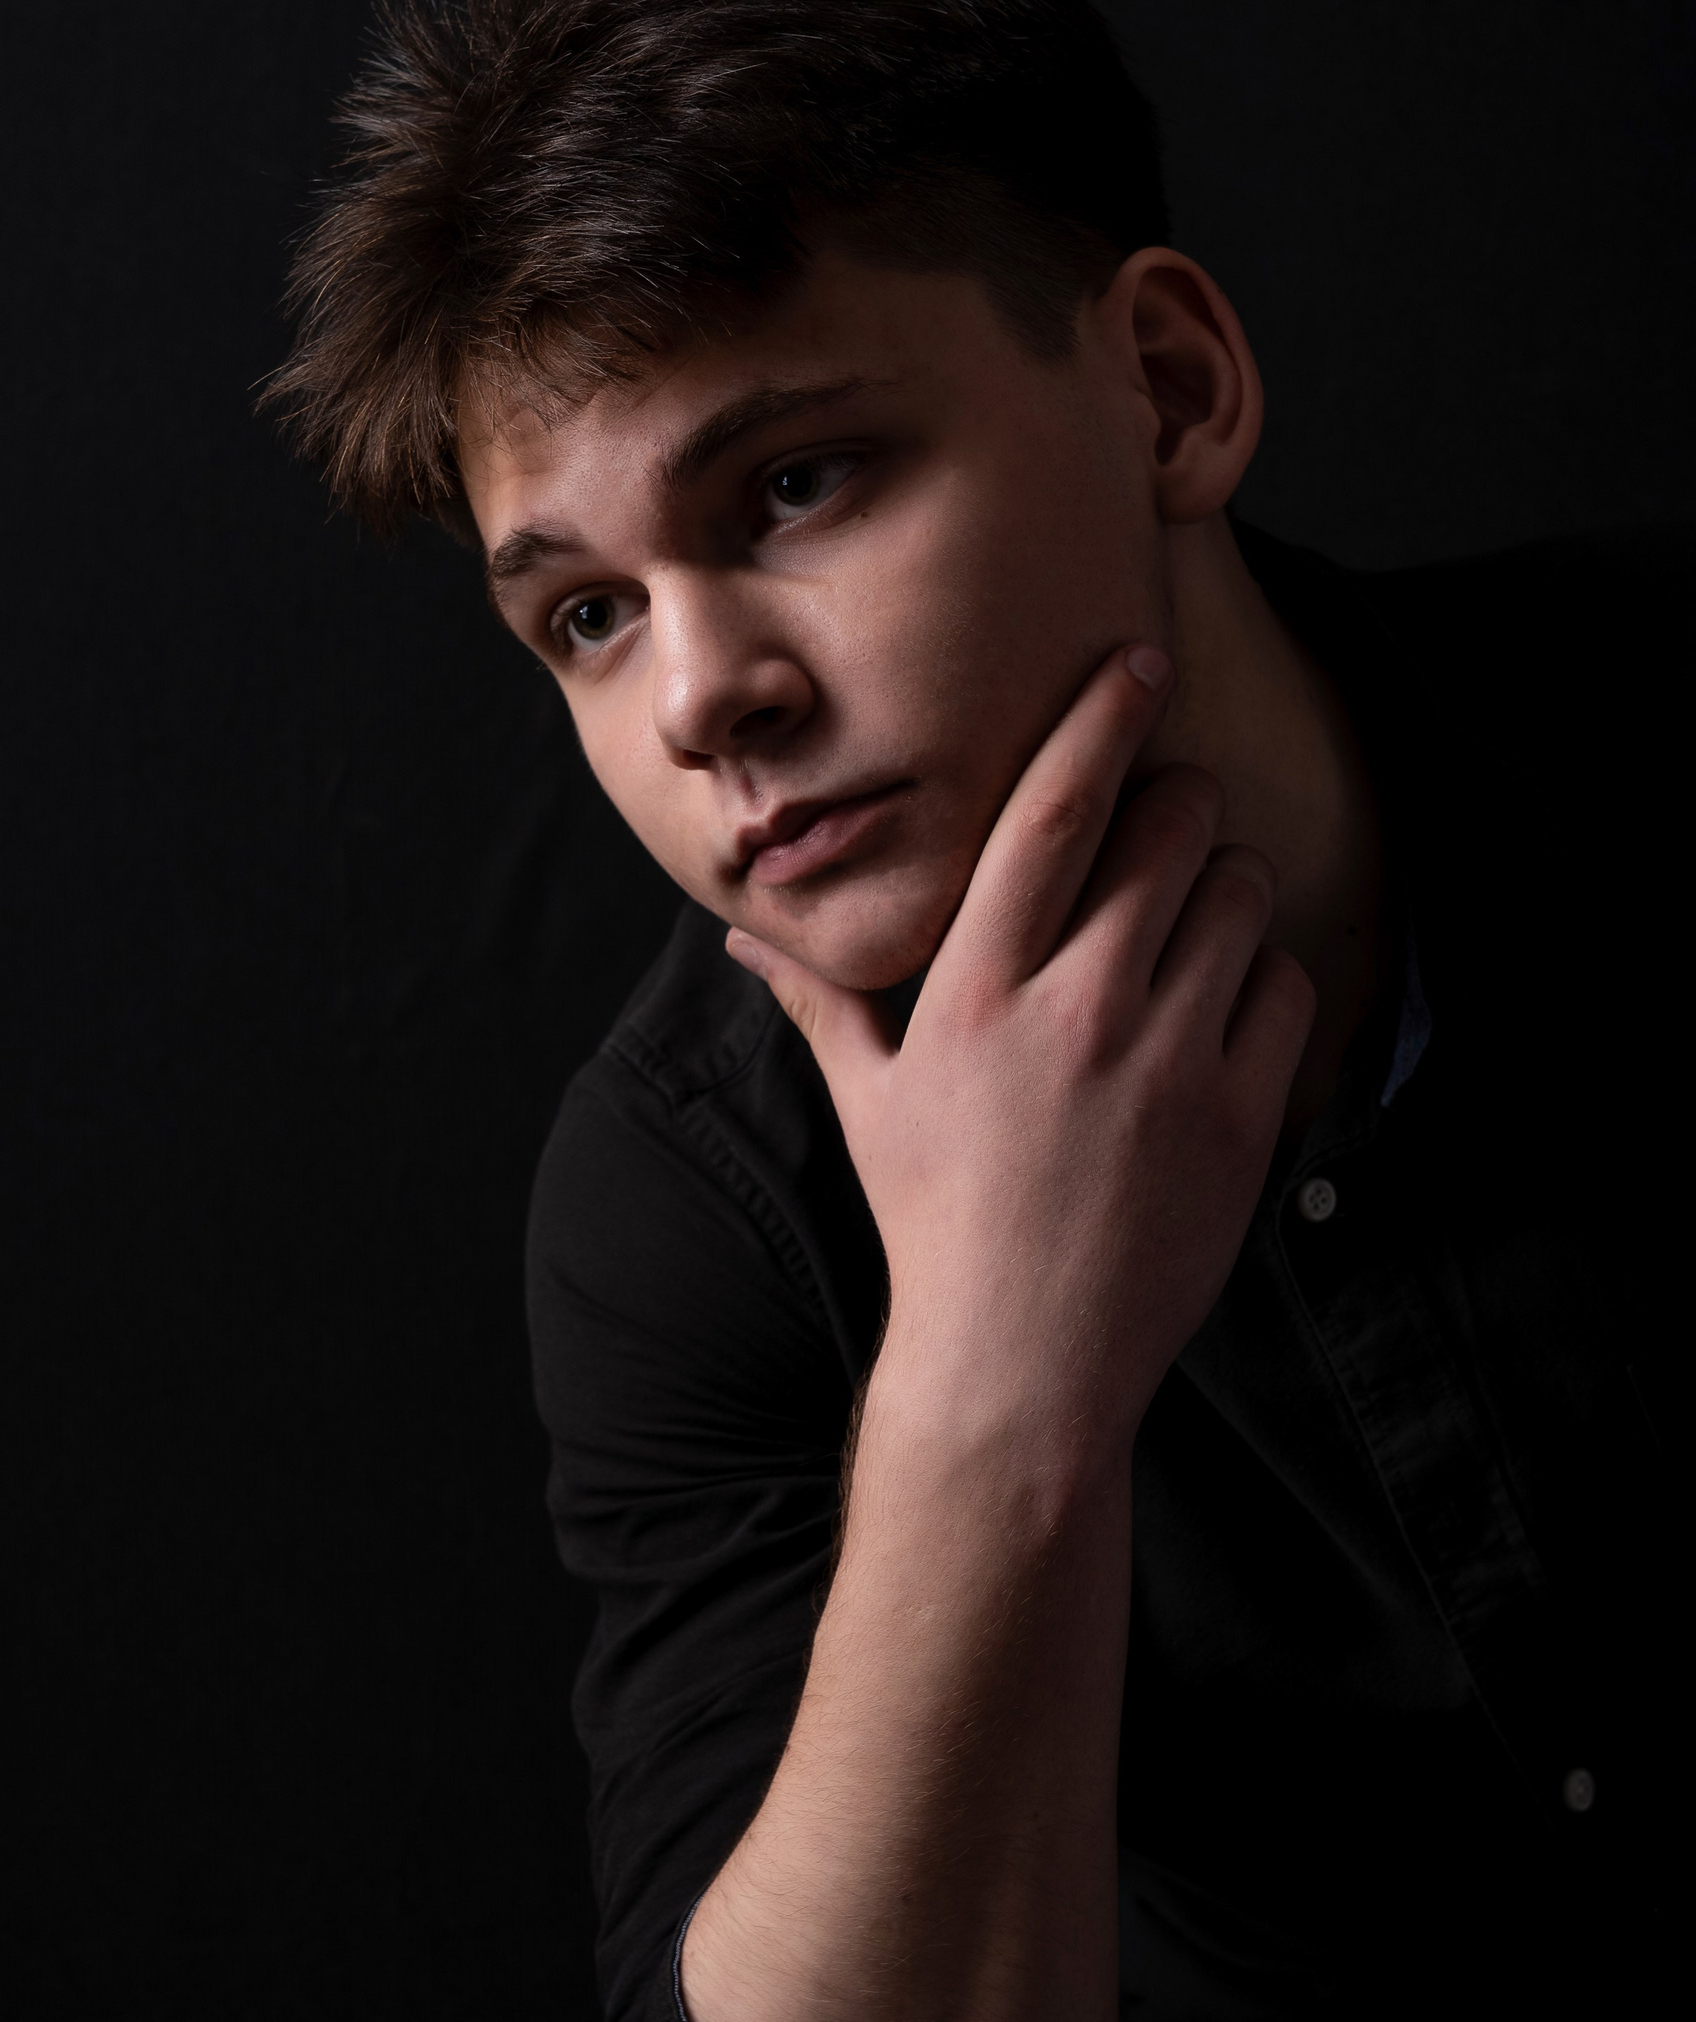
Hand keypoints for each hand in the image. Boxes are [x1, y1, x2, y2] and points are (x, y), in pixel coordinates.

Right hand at [728, 645, 1314, 1475]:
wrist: (1023, 1362)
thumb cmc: (937, 1221)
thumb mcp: (869, 1102)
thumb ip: (820, 999)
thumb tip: (736, 935)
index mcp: (973, 990)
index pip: (1050, 811)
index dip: (1100, 717)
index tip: (1137, 659)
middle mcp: (1074, 1009)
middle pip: (1171, 826)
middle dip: (1175, 808)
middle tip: (1161, 835)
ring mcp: (1167, 1060)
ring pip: (1240, 892)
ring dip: (1223, 888)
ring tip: (1188, 931)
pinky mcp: (1240, 1114)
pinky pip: (1285, 982)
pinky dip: (1264, 979)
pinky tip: (1221, 1014)